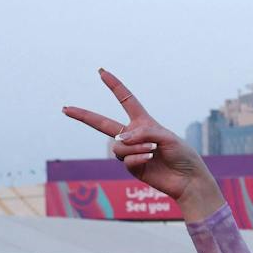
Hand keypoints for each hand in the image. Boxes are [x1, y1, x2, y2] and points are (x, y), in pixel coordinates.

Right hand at [64, 69, 222, 216]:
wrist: (188, 180)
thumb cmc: (182, 155)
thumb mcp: (166, 136)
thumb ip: (143, 133)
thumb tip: (120, 141)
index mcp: (144, 122)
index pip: (126, 100)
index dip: (114, 86)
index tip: (101, 72)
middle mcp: (133, 136)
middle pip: (102, 123)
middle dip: (83, 116)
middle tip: (65, 108)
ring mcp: (131, 152)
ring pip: (119, 146)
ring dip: (136, 146)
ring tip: (152, 151)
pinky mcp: (132, 167)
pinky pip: (125, 158)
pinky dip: (137, 157)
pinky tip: (149, 159)